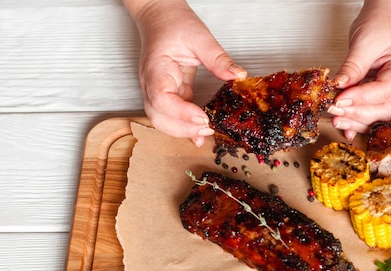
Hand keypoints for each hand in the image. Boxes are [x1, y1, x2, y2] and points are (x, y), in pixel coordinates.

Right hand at [124, 0, 245, 145]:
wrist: (160, 17)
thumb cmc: (172, 23)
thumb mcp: (200, 37)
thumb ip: (218, 59)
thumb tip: (238, 75)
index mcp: (156, 69)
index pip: (161, 98)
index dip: (180, 113)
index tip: (202, 117)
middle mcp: (152, 84)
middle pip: (158, 117)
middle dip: (182, 128)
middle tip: (208, 129)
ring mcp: (158, 91)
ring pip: (162, 120)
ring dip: (183, 131)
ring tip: (205, 133)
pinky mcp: (170, 94)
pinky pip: (173, 116)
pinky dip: (186, 126)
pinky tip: (200, 132)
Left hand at [329, 0, 390, 139]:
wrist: (387, 15)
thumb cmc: (383, 23)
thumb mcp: (365, 42)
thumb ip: (353, 67)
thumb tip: (339, 87)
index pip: (384, 92)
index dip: (361, 99)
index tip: (339, 100)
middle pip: (384, 110)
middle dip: (358, 114)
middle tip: (334, 111)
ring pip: (377, 116)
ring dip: (356, 121)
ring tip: (335, 119)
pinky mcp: (381, 96)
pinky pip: (371, 113)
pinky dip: (357, 121)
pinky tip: (344, 126)